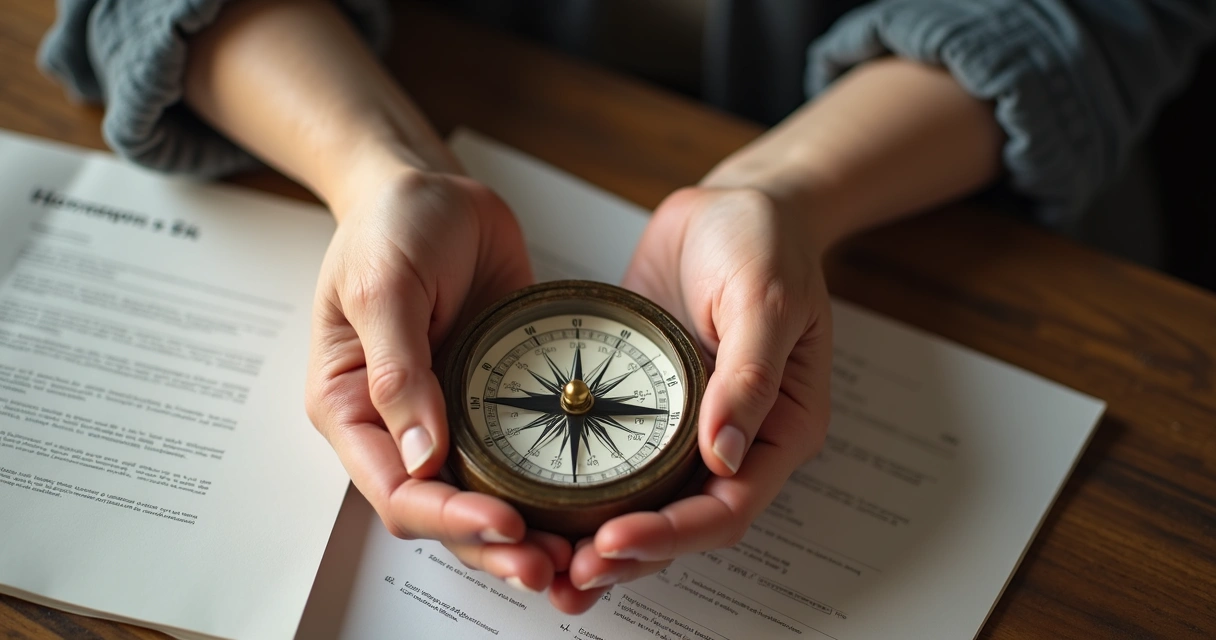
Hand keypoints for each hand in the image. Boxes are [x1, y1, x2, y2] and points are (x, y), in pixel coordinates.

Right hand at [305, 166, 571, 592]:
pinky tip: (587, 505)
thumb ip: (398, 368)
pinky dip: (548, 489)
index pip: (395, 490)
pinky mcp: (494, 402)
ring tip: (575, 556)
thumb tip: (421, 453)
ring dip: (526, 533)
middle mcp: (400, 424)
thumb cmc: (391, 225)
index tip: (505, 523)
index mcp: (353, 406)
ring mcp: (450, 416)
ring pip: (483, 497)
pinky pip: (521, 458)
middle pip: (442, 510)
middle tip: (550, 564)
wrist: (434, 188)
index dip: (449, 517)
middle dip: (493, 545)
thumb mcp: (384, 285)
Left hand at [556, 186, 832, 608]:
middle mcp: (734, 440)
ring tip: (548, 567)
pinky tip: (539, 509)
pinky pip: (615, 461)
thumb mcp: (765, 298)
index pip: (728, 507)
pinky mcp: (645, 408)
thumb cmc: (766, 243)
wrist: (732, 205)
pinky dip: (583, 493)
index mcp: (777, 428)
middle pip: (683, 524)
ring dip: (600, 542)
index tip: (615, 540)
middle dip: (628, 557)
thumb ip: (749, 375)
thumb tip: (725, 452)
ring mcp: (686, 428)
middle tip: (569, 575)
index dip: (673, 535)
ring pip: (646, 505)